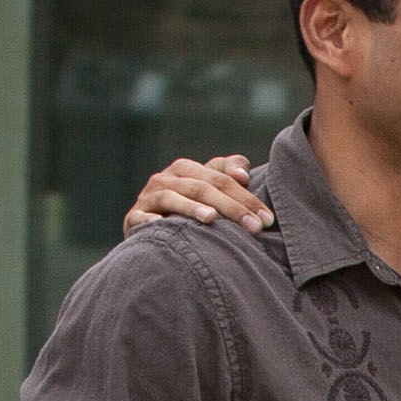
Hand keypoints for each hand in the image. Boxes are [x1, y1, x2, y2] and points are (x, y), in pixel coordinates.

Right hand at [123, 154, 266, 235]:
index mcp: (186, 169)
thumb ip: (226, 175)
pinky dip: (151, 220)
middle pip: (202, 187)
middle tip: (254, 227)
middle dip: (230, 207)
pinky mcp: (133, 218)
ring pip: (172, 198)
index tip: (267, 218)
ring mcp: (148, 198)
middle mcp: (166, 178)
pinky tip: (163, 225)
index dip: (246, 196)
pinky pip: (142, 217)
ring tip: (212, 219)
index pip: (221, 178)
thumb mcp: (207, 189)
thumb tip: (243, 173)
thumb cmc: (187, 209)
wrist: (148, 231)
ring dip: (191, 208)